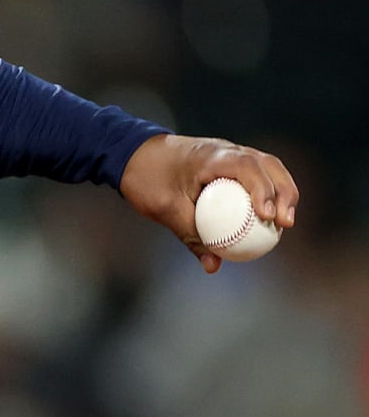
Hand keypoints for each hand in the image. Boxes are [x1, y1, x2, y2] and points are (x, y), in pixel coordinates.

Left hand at [119, 134, 298, 271]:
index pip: (248, 167)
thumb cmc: (146, 178)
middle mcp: (226, 149)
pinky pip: (256, 175)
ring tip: (285, 222)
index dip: (263, 190)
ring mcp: (230, 153)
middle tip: (285, 223)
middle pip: (269, 166)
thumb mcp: (164, 209)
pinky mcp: (229, 163)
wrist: (131, 155)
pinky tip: (270, 217)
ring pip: (268, 168)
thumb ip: (190, 235)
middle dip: (284, 193)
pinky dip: (268, 191)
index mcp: (211, 156)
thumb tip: (213, 266)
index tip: (266, 216)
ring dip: (281, 192)